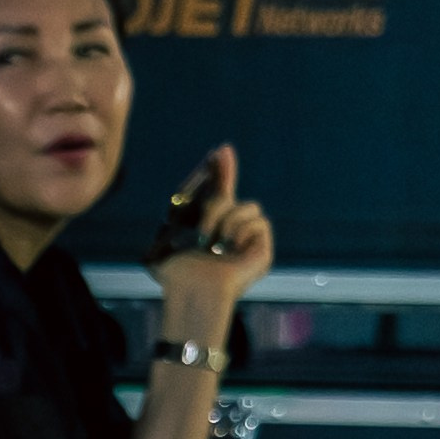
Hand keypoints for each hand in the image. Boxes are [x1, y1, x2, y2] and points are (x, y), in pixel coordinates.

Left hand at [155, 146, 273, 343]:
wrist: (191, 289)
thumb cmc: (177, 263)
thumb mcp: (178, 219)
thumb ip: (198, 187)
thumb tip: (220, 151)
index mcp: (205, 220)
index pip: (216, 186)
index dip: (220, 168)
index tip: (221, 149)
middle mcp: (227, 226)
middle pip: (229, 192)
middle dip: (213, 205)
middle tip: (201, 228)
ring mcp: (246, 238)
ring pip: (245, 206)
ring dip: (222, 222)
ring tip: (211, 246)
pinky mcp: (261, 249)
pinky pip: (258, 221)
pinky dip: (240, 232)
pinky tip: (229, 250)